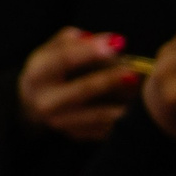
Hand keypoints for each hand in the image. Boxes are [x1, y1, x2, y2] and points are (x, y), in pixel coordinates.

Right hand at [18, 26, 140, 141]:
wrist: (32, 104)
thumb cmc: (50, 70)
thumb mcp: (51, 50)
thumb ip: (74, 40)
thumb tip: (107, 41)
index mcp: (37, 75)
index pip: (64, 59)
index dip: (90, 50)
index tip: (117, 43)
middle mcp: (44, 101)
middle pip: (82, 90)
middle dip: (109, 80)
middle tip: (134, 71)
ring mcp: (60, 122)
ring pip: (98, 115)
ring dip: (123, 103)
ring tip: (143, 91)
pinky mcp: (75, 135)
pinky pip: (104, 129)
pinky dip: (123, 118)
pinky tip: (137, 107)